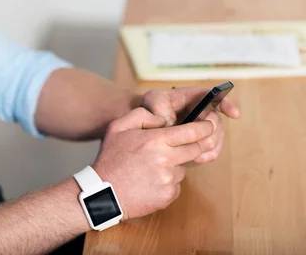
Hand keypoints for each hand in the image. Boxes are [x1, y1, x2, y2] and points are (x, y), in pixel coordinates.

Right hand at [92, 108, 214, 219]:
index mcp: (155, 141)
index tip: (209, 126)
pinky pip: (176, 185)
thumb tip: (163, 119)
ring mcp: (169, 180)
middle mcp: (166, 160)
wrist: (103, 193)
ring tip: (150, 168)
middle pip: (195, 149)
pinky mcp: (168, 195)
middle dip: (189, 146)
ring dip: (173, 165)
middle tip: (173, 147)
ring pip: (183, 168)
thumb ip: (141, 115)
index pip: (192, 131)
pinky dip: (167, 182)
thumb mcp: (118, 128)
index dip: (205, 127)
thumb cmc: (110, 159)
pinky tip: (149, 181)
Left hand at [141, 87, 239, 163]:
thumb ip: (160, 107)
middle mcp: (202, 112)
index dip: (226, 104)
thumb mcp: (152, 101)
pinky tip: (198, 159)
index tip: (235, 114)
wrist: (145, 125)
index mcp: (192, 97)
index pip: (214, 96)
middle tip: (201, 141)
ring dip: (209, 146)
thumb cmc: (151, 108)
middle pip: (216, 122)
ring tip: (196, 153)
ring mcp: (203, 128)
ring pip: (216, 137)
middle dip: (211, 133)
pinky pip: (212, 149)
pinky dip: (208, 155)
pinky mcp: (200, 142)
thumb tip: (171, 122)